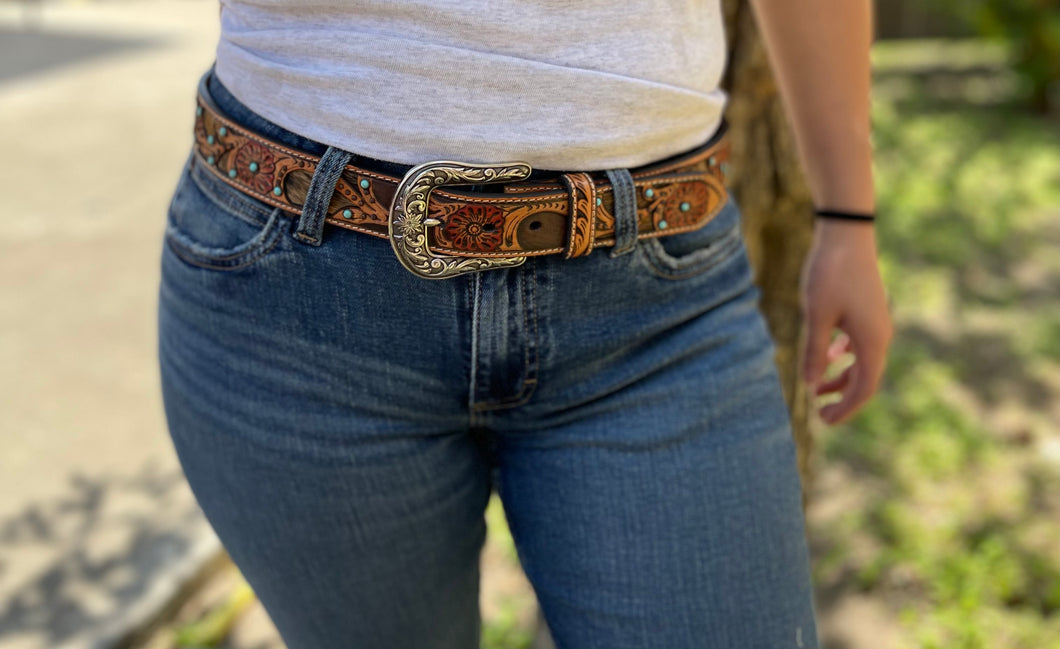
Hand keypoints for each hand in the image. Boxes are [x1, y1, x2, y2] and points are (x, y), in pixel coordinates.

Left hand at [798, 219, 892, 425]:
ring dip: (843, 376)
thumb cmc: (830, 274)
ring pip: (863, 361)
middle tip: (820, 413)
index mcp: (872, 341)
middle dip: (844, 398)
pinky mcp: (868, 310)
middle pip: (866, 378)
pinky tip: (829, 354)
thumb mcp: (817, 316)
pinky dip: (846, 354)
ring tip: (818, 387)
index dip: (847, 408)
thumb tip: (811, 384)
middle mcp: (880, 335)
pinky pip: (861, 343)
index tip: (825, 421)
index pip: (865, 387)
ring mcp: (876, 322)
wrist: (846, 234)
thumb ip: (815, 352)